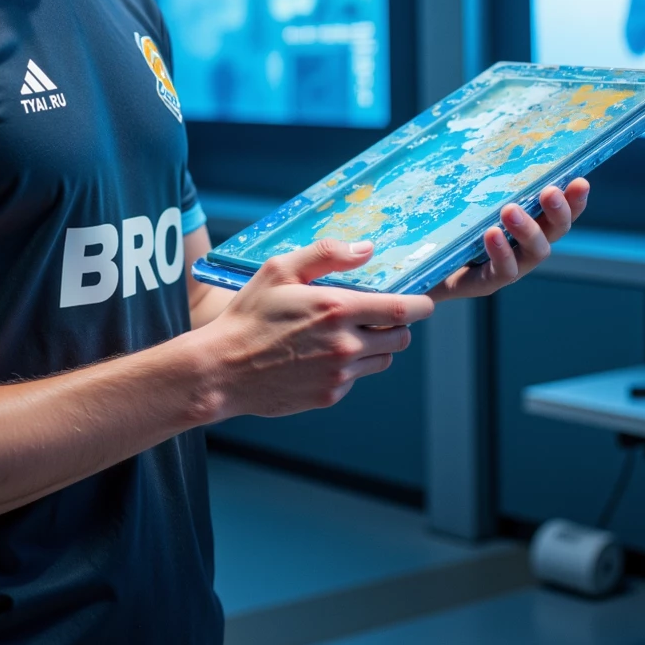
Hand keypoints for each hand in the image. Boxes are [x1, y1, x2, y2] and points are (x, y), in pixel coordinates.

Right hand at [201, 237, 433, 420]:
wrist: (222, 369)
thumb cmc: (249, 315)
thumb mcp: (280, 270)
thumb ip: (326, 254)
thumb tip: (367, 249)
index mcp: (336, 309)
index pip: (401, 310)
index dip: (419, 305)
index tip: (421, 301)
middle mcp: (345, 345)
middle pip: (400, 338)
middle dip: (397, 325)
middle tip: (375, 315)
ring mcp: (339, 374)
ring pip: (382, 360)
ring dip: (375, 346)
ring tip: (345, 334)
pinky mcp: (329, 395)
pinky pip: (357, 378)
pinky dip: (350, 365)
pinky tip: (320, 355)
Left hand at [427, 177, 588, 303]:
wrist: (422, 267)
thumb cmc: (448, 221)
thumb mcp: (466, 194)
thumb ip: (481, 174)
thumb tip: (487, 133)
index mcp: (528, 221)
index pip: (559, 210)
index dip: (574, 199)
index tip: (580, 181)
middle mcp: (526, 245)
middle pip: (555, 230)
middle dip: (558, 211)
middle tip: (550, 191)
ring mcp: (511, 265)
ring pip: (535, 251)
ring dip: (527, 229)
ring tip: (511, 210)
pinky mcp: (487, 282)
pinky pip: (503, 270)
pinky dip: (501, 252)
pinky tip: (492, 234)